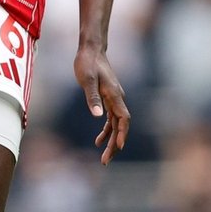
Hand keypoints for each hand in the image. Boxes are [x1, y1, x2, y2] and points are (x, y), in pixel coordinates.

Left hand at [74, 42, 129, 164]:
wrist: (91, 50)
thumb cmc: (88, 63)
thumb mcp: (87, 80)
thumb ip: (92, 98)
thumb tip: (97, 116)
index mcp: (114, 95)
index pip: (123, 119)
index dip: (122, 134)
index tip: (119, 147)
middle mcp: (117, 98)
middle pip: (121, 126)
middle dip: (115, 144)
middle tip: (106, 161)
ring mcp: (114, 99)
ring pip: (116, 125)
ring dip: (111, 141)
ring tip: (104, 156)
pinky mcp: (108, 98)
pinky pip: (111, 119)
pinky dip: (106, 131)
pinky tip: (98, 141)